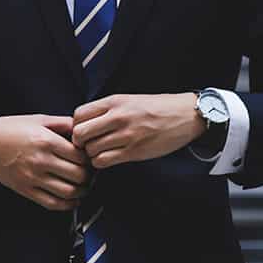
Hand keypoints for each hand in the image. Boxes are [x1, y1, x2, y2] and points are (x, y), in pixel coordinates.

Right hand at [0, 114, 92, 210]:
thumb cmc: (11, 129)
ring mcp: (33, 178)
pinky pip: (52, 203)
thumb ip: (64, 123)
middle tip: (90, 173)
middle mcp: (40, 161)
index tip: (90, 158)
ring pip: (69, 192)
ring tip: (84, 186)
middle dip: (89, 176)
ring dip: (82, 191)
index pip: (80, 156)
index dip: (90, 159)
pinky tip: (72, 199)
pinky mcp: (26, 190)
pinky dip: (68, 204)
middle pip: (78, 175)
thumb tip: (84, 129)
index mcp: (46, 141)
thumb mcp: (39, 119)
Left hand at [72, 93, 205, 168]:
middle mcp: (118, 117)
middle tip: (88, 144)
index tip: (84, 130)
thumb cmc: (157, 107)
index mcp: (115, 101)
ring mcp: (126, 135)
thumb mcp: (129, 100)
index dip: (76, 125)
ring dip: (91, 154)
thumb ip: (107, 109)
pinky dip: (101, 163)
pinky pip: (104, 161)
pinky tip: (109, 158)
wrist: (185, 115)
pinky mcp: (134, 151)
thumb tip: (84, 122)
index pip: (78, 114)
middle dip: (80, 142)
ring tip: (101, 151)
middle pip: (80, 134)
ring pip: (91, 150)